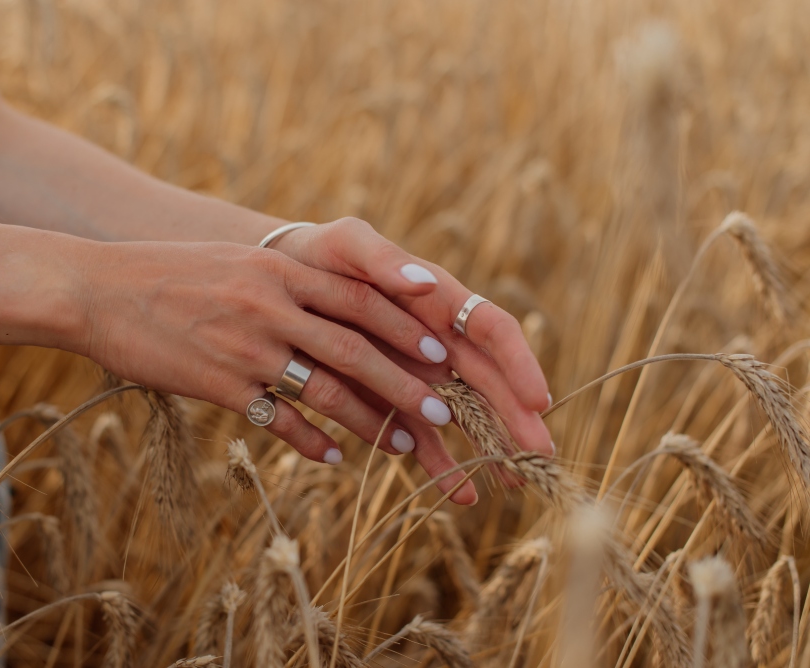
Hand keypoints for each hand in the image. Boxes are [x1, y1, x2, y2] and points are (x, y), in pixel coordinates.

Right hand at [73, 240, 464, 474]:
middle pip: (356, 349)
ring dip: (371, 419)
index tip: (442, 352)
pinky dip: (310, 440)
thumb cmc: (166, 274)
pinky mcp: (218, 383)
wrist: (95, 289)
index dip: (406, 327)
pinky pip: (277, 418)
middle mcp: (270, 305)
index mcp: (278, 269)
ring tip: (405, 443)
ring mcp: (245, 346)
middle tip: (444, 410)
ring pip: (325, 388)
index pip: (359, 299)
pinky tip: (333, 457)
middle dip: (406, 382)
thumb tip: (330, 304)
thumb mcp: (235, 263)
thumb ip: (284, 280)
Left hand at [272, 218, 553, 498]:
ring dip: (489, 447)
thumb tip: (424, 281)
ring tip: (511, 482)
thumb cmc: (325, 256)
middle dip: (515, 417)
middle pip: (489, 380)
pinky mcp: (392, 398)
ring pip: (464, 414)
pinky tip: (460, 494)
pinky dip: (439, 463)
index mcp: (439, 299)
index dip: (518, 363)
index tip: (537, 399)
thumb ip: (382, 261)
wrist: (289, 280)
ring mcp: (419, 372)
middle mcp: (439, 339)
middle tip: (539, 455)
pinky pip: (420, 434)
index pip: (492, 330)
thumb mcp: (349, 245)